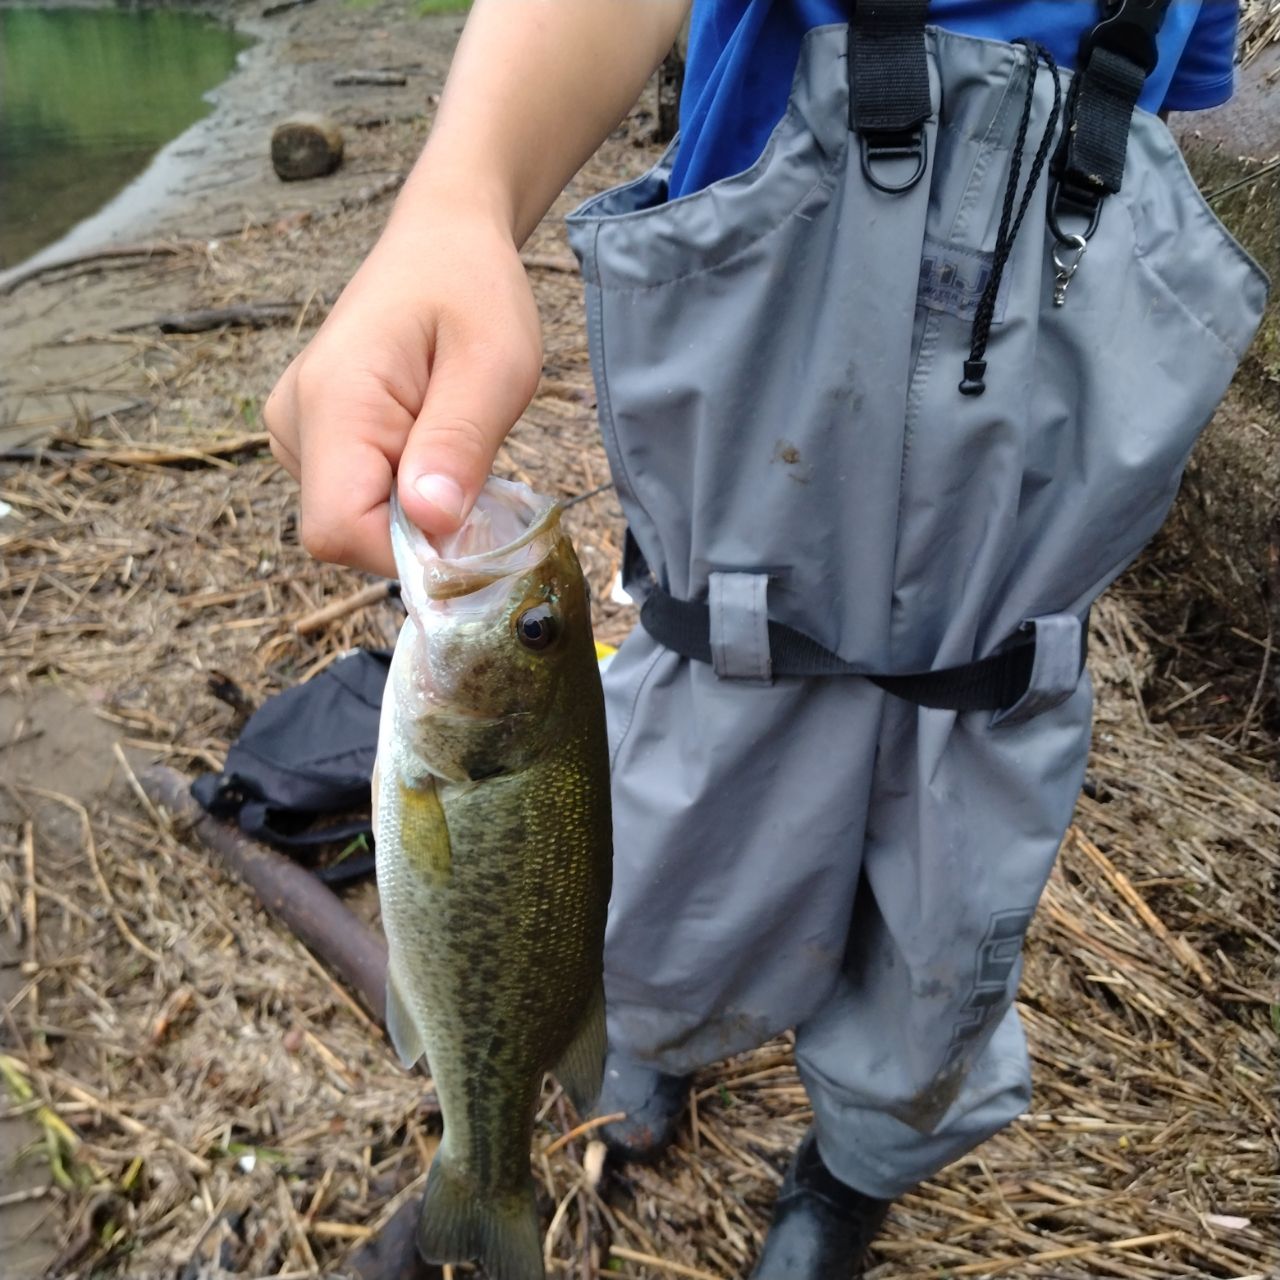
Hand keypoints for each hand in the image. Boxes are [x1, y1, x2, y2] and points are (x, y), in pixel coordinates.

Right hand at [265, 207, 541, 576]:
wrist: (441, 245)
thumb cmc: (474, 292)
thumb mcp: (496, 364)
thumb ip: (459, 444)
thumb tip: (431, 524)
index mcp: (334, 401)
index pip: (340, 530)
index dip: (409, 553)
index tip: (471, 526)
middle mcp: (295, 422)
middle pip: (348, 535)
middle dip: (420, 532)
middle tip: (474, 471)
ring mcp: (294, 432)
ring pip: (354, 523)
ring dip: (415, 511)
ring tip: (449, 440)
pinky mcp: (309, 441)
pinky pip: (355, 501)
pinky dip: (402, 496)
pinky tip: (427, 444)